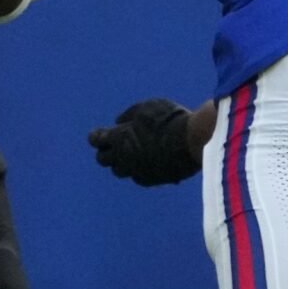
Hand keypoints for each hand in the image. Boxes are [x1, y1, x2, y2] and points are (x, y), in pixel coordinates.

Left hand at [89, 98, 203, 185]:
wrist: (191, 142)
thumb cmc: (169, 120)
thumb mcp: (147, 108)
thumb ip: (129, 115)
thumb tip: (118, 121)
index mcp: (119, 138)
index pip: (96, 140)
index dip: (96, 137)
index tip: (96, 136)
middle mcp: (123, 157)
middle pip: (103, 160)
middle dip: (106, 152)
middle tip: (112, 146)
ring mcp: (136, 171)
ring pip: (120, 171)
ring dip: (121, 162)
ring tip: (128, 154)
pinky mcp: (151, 180)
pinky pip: (138, 176)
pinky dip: (139, 169)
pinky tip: (147, 162)